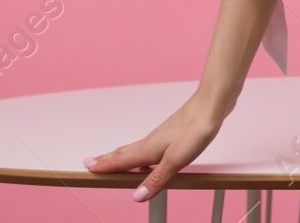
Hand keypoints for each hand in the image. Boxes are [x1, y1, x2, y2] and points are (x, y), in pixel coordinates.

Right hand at [83, 92, 224, 202]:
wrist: (213, 104)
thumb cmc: (196, 128)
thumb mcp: (176, 159)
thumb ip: (156, 178)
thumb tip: (137, 197)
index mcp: (148, 149)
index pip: (120, 160)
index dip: (104, 166)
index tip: (86, 168)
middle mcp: (152, 141)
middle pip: (125, 153)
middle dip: (108, 160)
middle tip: (91, 163)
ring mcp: (163, 135)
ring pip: (137, 148)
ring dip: (123, 156)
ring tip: (114, 161)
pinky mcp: (175, 131)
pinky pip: (151, 145)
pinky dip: (142, 152)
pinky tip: (151, 155)